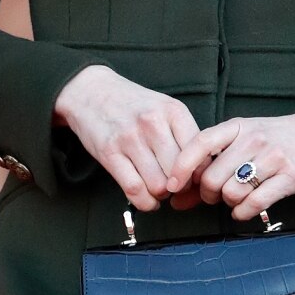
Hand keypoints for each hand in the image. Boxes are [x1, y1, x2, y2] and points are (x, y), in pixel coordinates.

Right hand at [53, 64, 200, 210]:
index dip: (199, 175)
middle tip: (174, 187)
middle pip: (180, 174)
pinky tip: (147, 199)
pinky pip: (135, 190)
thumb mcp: (165, 108)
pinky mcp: (110, 153)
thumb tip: (203, 172)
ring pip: (159, 186)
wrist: (91, 91)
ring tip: (158, 190)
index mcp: (174, 111)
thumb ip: (185, 135)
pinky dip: (145, 202)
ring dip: (161, 196)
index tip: (194, 181)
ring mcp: (130, 138)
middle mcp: (153, 123)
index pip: (200, 155)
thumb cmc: (133, 105)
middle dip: (180, 188)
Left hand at [165, 105, 294, 219]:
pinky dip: (243, 213)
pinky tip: (244, 210)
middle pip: (212, 177)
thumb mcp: (244, 140)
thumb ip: (212, 164)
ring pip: (231, 192)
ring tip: (236, 198)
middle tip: (216, 195)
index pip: (199, 143)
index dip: (181, 167)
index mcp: (238, 127)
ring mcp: (273, 158)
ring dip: (228, 203)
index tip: (172, 186)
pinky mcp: (290, 177)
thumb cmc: (277, 139)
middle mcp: (253, 140)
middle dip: (208, 194)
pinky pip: (254, 203)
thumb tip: (177, 199)